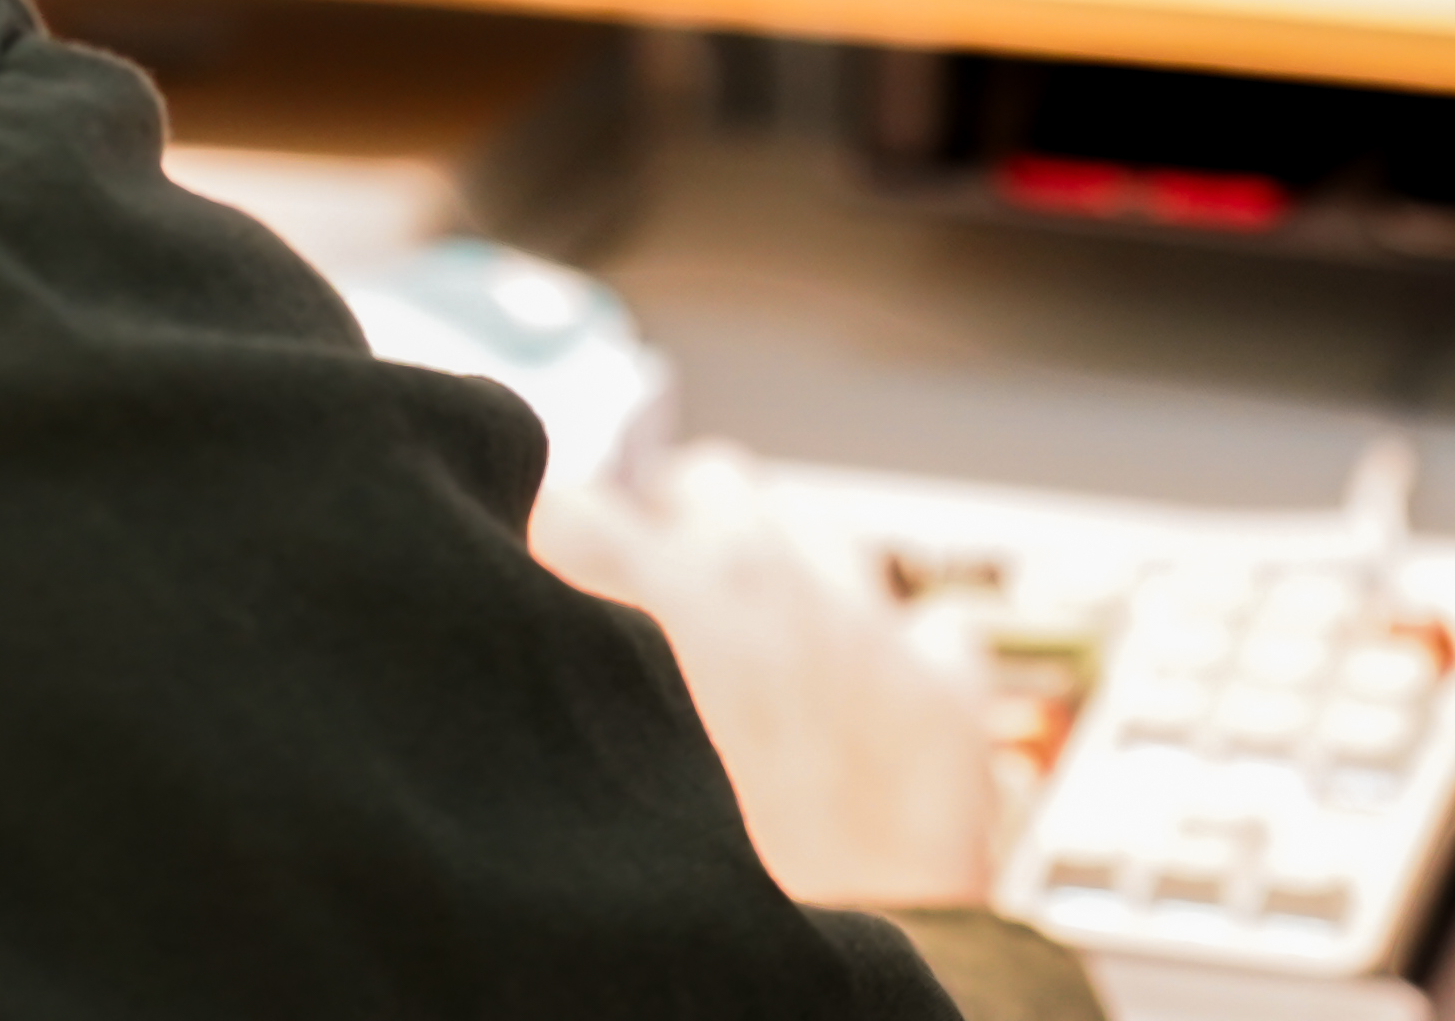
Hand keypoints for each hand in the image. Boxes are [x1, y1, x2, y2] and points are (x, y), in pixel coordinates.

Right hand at [530, 437, 1003, 908]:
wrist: (809, 984)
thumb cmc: (665, 908)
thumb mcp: (559, 786)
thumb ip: (548, 693)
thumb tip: (513, 679)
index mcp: (624, 584)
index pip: (569, 505)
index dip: (560, 552)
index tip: (558, 583)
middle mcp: (743, 569)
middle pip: (707, 484)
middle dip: (687, 533)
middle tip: (669, 613)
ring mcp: (852, 617)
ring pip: (818, 527)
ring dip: (791, 574)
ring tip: (769, 652)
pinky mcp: (940, 686)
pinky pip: (930, 624)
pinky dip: (905, 657)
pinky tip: (874, 710)